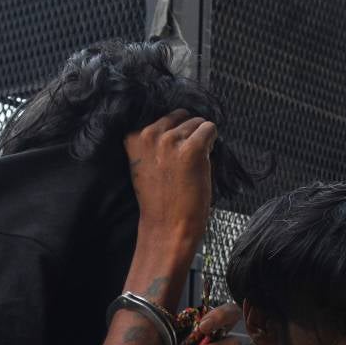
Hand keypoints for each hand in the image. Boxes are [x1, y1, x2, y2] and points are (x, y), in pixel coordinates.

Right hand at [124, 110, 216, 253]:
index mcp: (133, 137)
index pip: (161, 117)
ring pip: (196, 122)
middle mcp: (149, 134)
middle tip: (183, 160)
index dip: (171, 133)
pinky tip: (203, 161)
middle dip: (186, 133)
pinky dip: (212, 142)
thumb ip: (153, 142)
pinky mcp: (192, 149)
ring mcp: (170, 140)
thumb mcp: (143, 165)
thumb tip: (180, 119)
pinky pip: (209, 129)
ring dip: (199, 140)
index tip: (170, 154)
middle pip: (180, 116)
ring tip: (191, 165)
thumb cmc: (158, 201)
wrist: (166, 227)